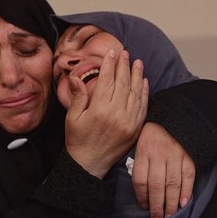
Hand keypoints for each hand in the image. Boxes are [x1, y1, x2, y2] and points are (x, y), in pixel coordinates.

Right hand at [65, 49, 148, 177]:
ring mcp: (128, 121)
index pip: (107, 80)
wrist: (90, 164)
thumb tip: (76, 77)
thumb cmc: (78, 140)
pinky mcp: (135, 128)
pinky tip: (144, 81)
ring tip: (137, 62)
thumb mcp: (72, 118)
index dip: (109, 65)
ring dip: (137, 75)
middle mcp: (116, 114)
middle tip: (125, 53)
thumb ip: (77, 96)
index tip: (111, 53)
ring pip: (135, 92)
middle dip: (124, 65)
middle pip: (123, 83)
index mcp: (99, 109)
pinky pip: (142, 106)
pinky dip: (144, 92)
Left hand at [132, 123, 195, 217]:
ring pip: (172, 184)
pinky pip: (188, 176)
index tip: (144, 207)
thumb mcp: (140, 142)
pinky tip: (183, 203)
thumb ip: (140, 163)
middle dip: (156, 205)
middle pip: (156, 185)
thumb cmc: (154, 133)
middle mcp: (159, 154)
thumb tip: (141, 189)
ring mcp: (175, 155)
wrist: (176, 115)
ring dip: (170, 203)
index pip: (140, 179)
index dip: (142, 196)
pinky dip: (186, 191)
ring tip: (168, 216)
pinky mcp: (189, 156)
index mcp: (144, 151)